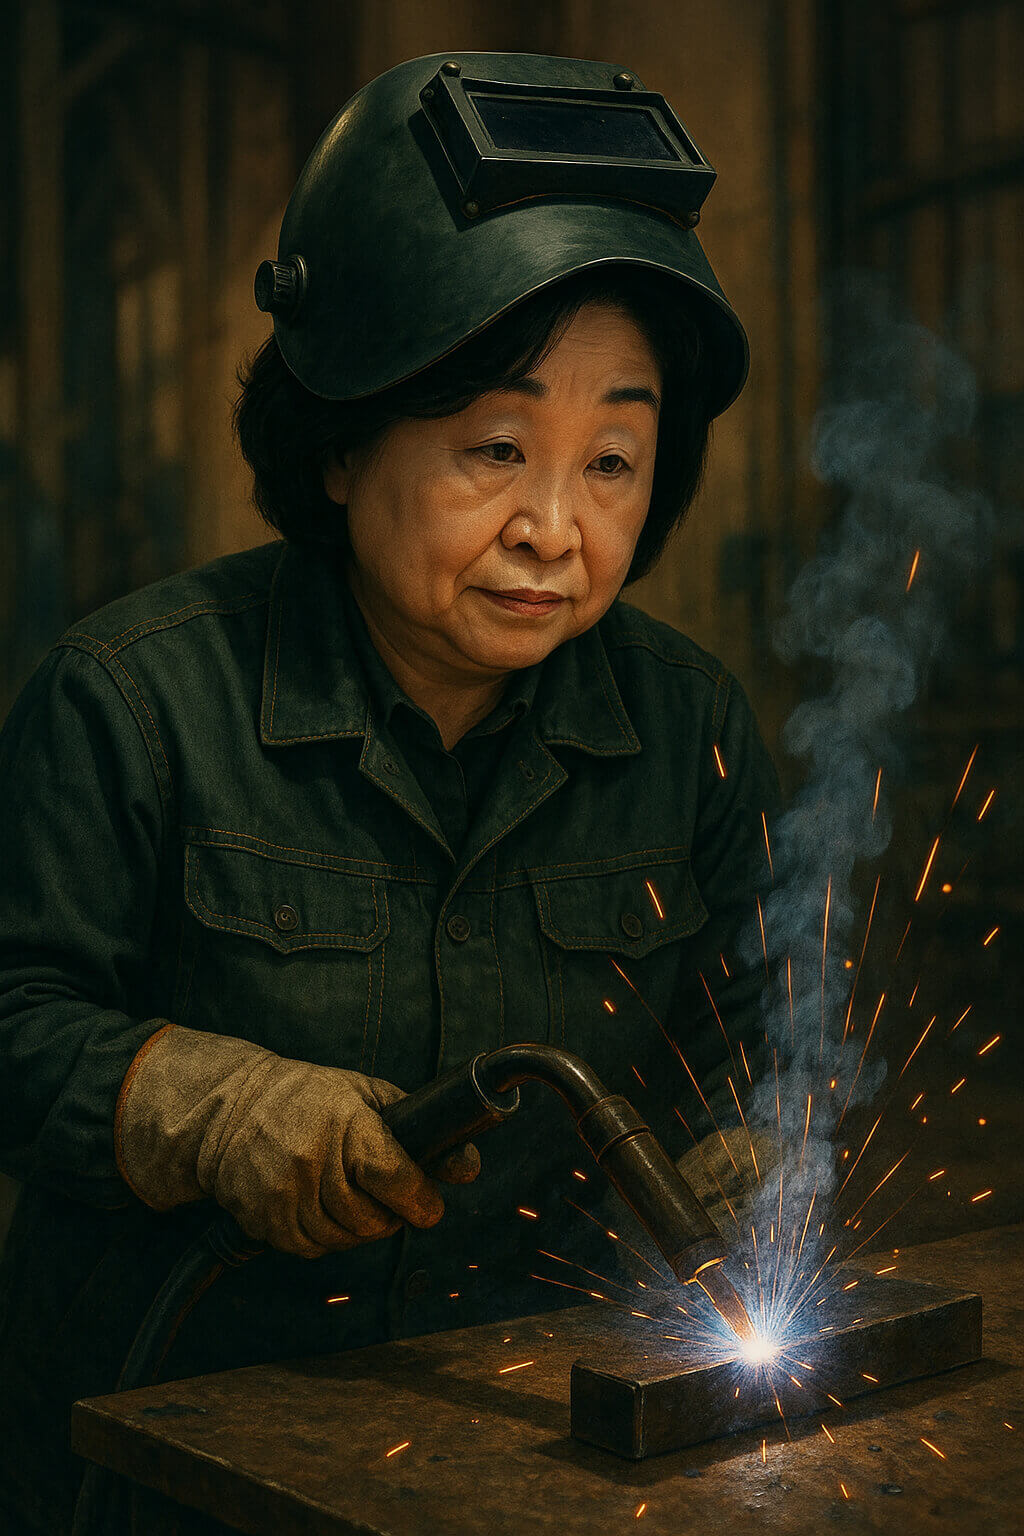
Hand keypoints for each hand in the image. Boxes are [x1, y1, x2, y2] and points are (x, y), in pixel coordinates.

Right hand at [203, 1059, 480, 1257]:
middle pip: (371, 1220)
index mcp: (345, 1123)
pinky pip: (312, 1248)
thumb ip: (422, 1131)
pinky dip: (325, 1236)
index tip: (428, 1206)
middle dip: (390, 1216)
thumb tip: (468, 1169)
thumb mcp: (369, 1095)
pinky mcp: (263, 1220)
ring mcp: (283, 1193)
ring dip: (357, 1228)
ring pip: (343, 1240)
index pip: (394, 1178)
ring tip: (350, 1195)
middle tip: (387, 1197)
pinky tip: (320, 1206)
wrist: (231, 1111)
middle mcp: (311, 1160)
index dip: (420, 1200)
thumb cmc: (310, 1098)